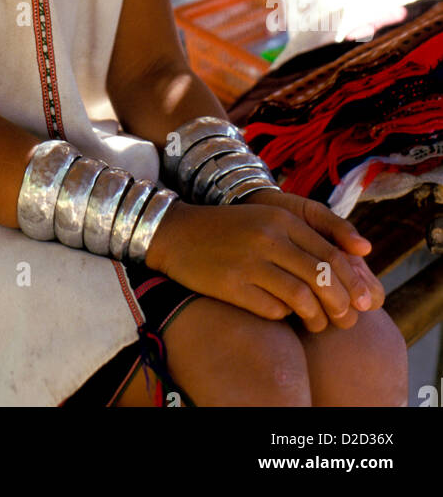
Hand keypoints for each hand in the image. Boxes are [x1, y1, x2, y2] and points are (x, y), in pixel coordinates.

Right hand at [146, 196, 377, 332]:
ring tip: (318, 325)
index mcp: (282, 218)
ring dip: (318, 318)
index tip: (363, 302)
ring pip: (303, 299)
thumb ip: (311, 233)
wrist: (179, 233)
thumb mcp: (270, 219)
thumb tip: (364, 251)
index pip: (332, 255)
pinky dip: (285, 317)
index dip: (353, 283)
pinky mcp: (232, 285)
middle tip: (347, 320)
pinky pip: (273, 310)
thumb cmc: (232, 229)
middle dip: (342, 305)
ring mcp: (250, 261)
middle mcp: (268, 237)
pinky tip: (284, 315)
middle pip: (322, 278)